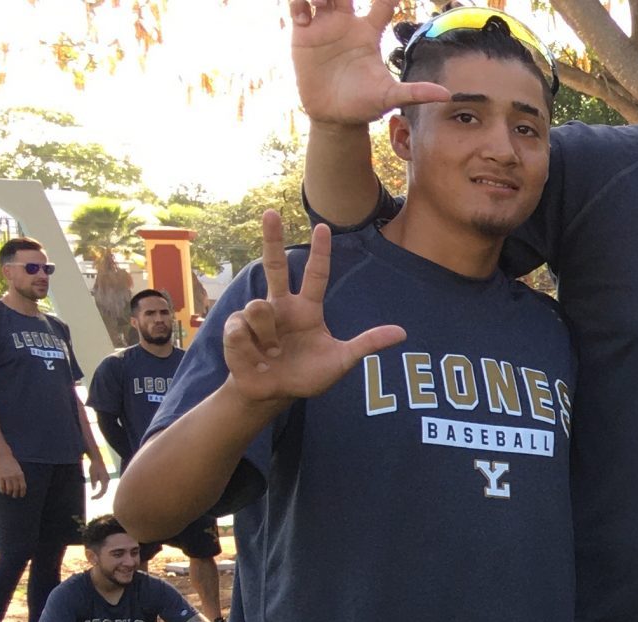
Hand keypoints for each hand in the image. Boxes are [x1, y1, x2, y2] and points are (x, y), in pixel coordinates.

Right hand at [0, 457, 25, 497]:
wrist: (3, 456)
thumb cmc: (11, 463)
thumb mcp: (18, 469)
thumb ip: (19, 477)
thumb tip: (20, 487)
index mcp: (20, 475)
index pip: (23, 486)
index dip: (22, 492)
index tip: (21, 495)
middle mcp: (14, 476)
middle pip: (16, 489)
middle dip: (15, 494)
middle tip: (14, 496)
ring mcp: (7, 477)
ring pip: (9, 489)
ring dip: (9, 493)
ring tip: (8, 493)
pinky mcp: (0, 477)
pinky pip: (2, 486)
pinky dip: (2, 490)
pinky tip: (3, 491)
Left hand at [86, 452, 109, 497]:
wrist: (98, 460)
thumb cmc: (94, 466)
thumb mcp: (92, 474)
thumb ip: (93, 481)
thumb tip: (93, 489)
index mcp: (105, 480)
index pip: (102, 491)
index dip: (97, 496)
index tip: (92, 498)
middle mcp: (107, 480)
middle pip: (104, 491)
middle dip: (98, 496)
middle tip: (92, 499)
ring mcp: (107, 479)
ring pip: (104, 489)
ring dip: (99, 494)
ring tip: (93, 497)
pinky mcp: (105, 478)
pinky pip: (104, 487)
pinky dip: (100, 490)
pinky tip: (96, 492)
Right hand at [221, 211, 407, 403]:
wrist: (273, 393)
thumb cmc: (306, 375)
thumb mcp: (341, 361)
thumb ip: (367, 344)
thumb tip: (403, 333)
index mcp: (307, 309)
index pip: (316, 275)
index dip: (319, 252)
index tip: (323, 226)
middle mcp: (281, 306)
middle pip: (275, 264)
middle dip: (271, 237)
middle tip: (272, 211)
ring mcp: (257, 315)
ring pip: (259, 308)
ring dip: (266, 336)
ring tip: (272, 353)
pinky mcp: (235, 328)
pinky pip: (240, 330)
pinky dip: (250, 349)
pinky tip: (254, 357)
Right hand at [288, 0, 447, 124]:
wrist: (334, 116)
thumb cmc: (364, 104)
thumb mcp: (389, 97)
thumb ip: (415, 92)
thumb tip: (447, 95)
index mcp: (370, 33)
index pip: (383, 3)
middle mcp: (348, 25)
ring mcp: (325, 27)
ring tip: (320, 2)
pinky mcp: (303, 35)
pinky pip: (298, 7)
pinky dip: (298, 4)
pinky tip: (303, 18)